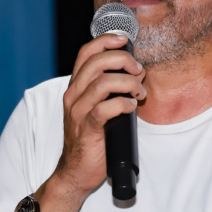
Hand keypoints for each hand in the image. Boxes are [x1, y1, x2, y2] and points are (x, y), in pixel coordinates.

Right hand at [52, 34, 145, 201]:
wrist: (77, 171)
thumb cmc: (93, 137)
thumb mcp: (100, 106)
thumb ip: (113, 88)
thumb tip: (137, 71)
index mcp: (76, 86)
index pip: (86, 53)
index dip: (106, 41)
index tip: (125, 40)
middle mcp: (73, 95)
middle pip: (96, 62)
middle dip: (123, 61)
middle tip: (139, 71)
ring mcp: (78, 111)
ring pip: (102, 83)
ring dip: (127, 83)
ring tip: (138, 93)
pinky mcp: (86, 128)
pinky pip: (104, 109)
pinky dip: (122, 104)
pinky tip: (131, 107)